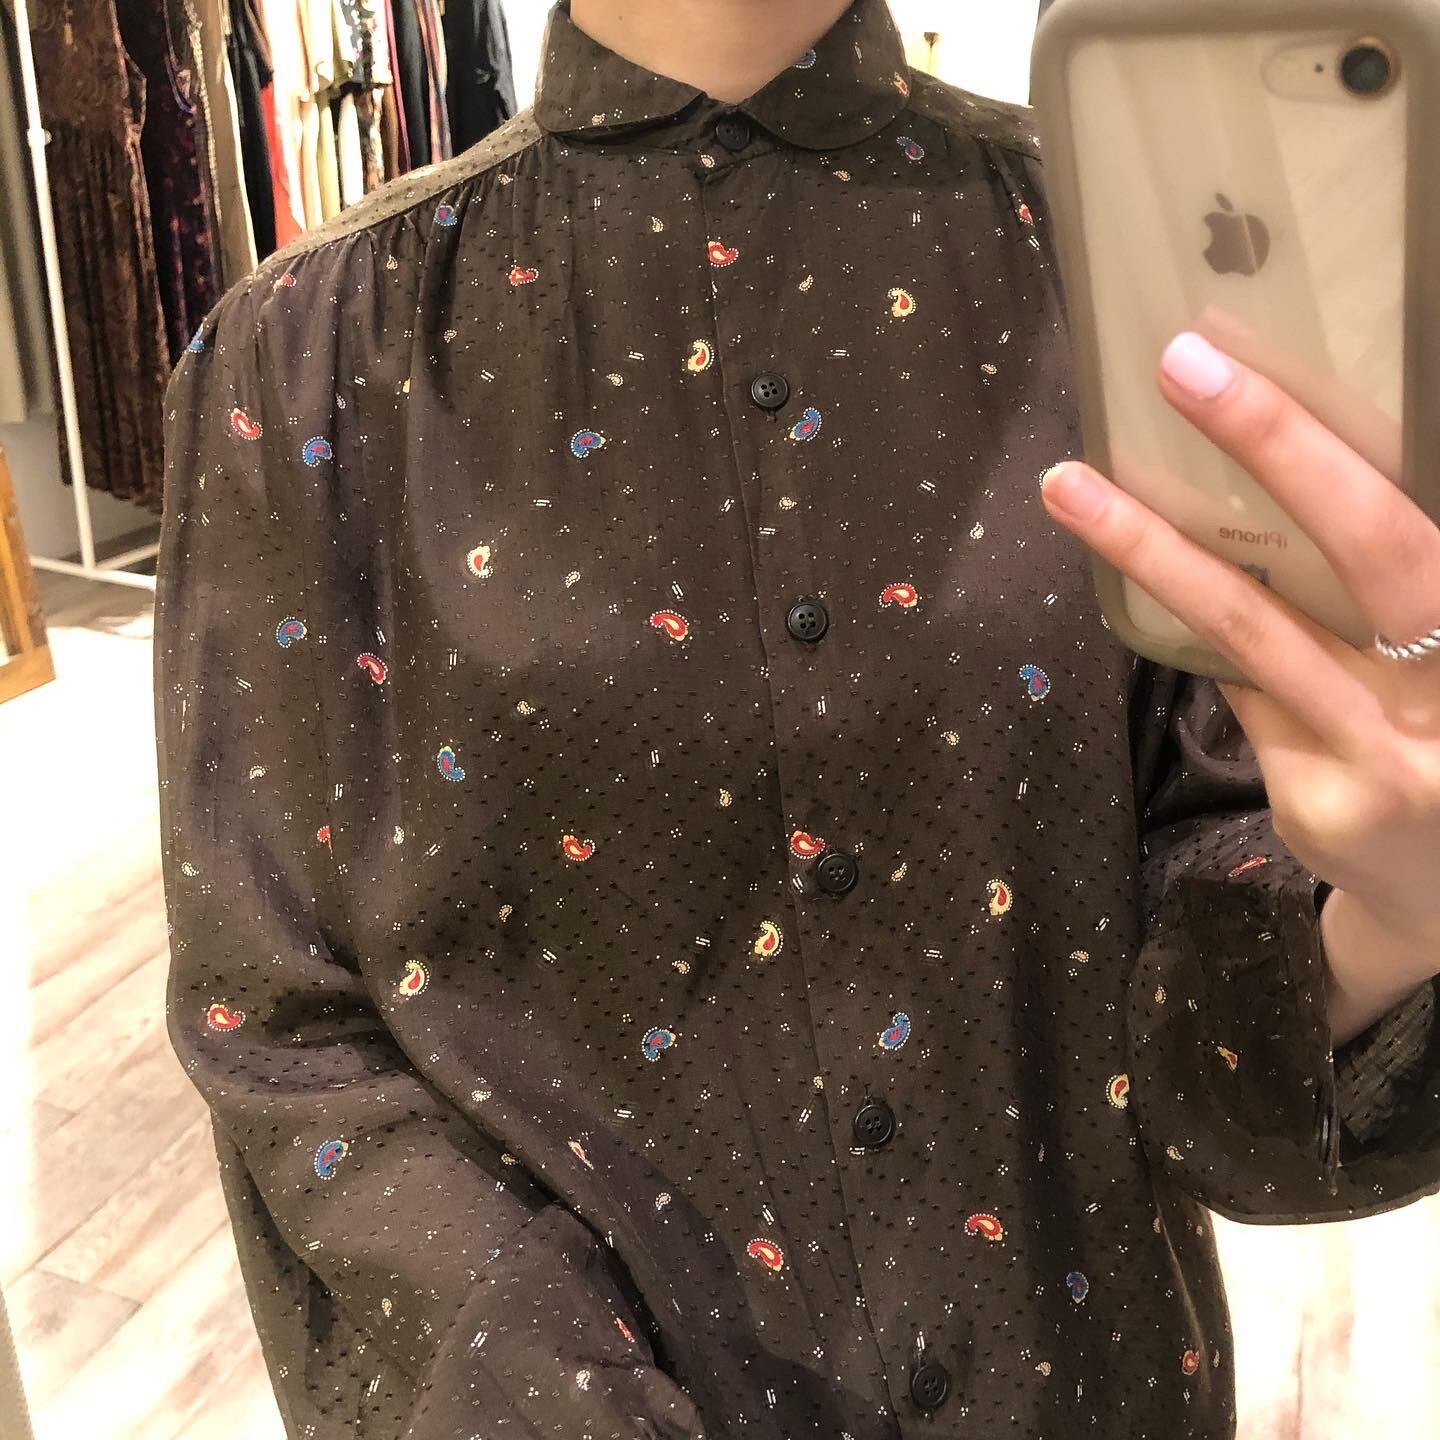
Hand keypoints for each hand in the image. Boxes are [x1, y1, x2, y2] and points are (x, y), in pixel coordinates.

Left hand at [1040, 331, 1439, 943]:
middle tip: (1181, 366)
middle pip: (1368, 550)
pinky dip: (1218, 650)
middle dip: (1275, 443)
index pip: (1406, 526)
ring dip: (1156, 552)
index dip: (1318, 446)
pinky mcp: (1319, 806)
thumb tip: (1286, 478)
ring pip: (1255, 634)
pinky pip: (1247, 696)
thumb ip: (1406, 586)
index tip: (1238, 367)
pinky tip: (1198, 624)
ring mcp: (1387, 761)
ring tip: (1071, 488)